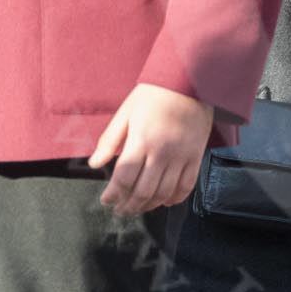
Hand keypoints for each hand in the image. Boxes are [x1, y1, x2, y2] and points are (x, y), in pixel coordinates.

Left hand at [87, 83, 214, 216]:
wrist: (189, 81)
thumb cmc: (154, 94)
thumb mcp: (126, 112)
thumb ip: (110, 140)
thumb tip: (94, 164)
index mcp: (142, 140)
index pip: (124, 177)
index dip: (113, 194)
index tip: (106, 200)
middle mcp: (162, 152)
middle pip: (144, 190)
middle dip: (129, 205)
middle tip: (120, 210)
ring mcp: (181, 156)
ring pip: (164, 193)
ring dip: (149, 206)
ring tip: (138, 208)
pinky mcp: (196, 156)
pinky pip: (186, 186)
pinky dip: (175, 198)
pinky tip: (164, 202)